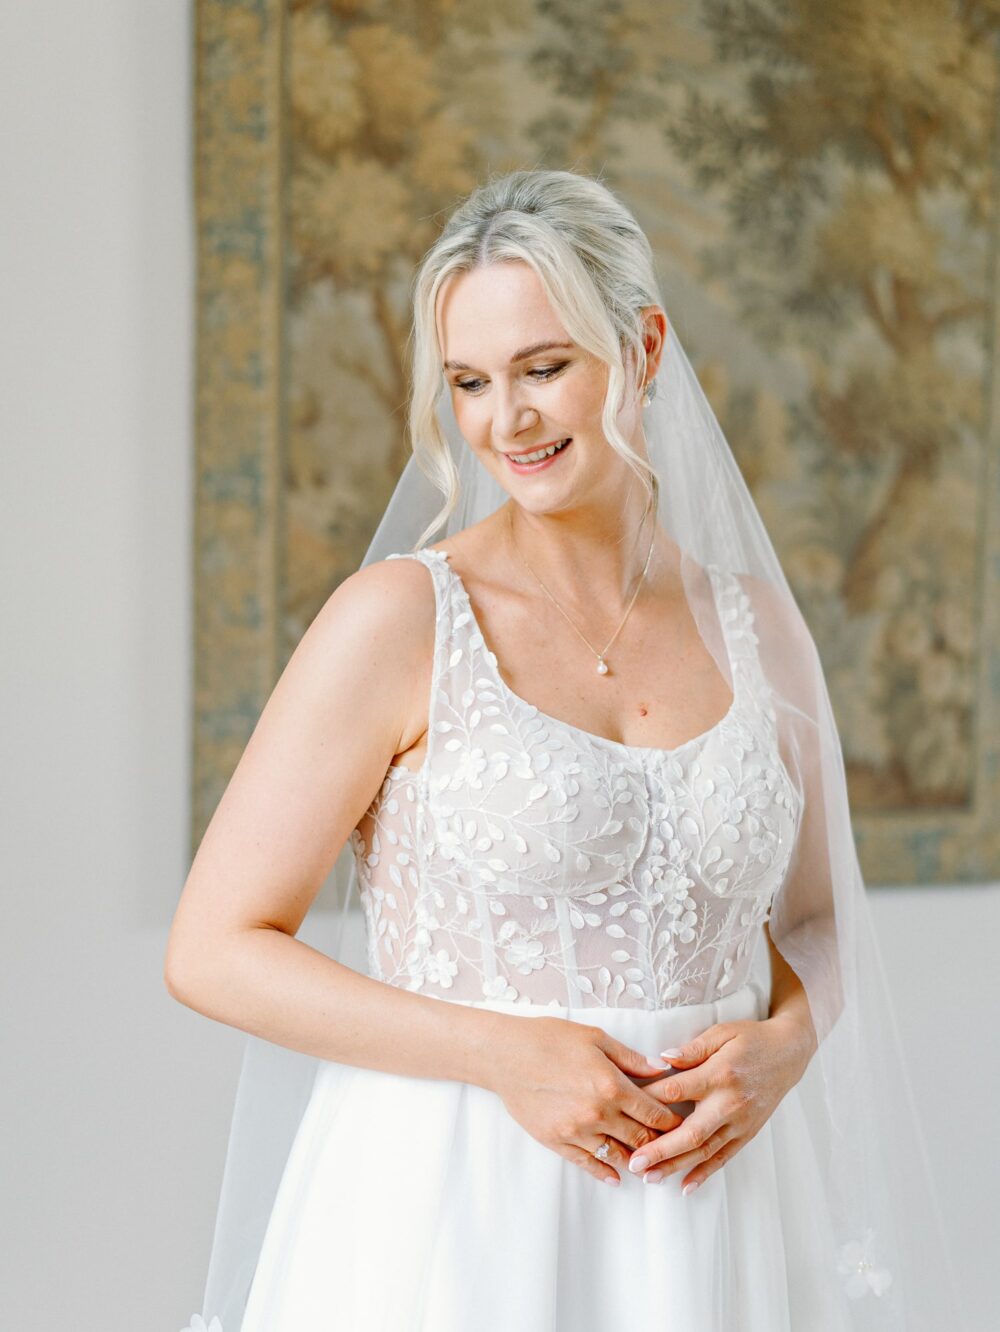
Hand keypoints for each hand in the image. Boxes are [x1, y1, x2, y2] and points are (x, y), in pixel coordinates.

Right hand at [485, 1015, 686, 1185]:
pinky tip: (617, 1177)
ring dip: (636, 1161)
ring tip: (648, 1163)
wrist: (506, 1054)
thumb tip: (661, 1070)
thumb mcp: (595, 1038)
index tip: (682, 1125)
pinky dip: (606, 1173)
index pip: (654, 1114)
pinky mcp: (557, 1142)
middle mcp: (598, 1114)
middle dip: (660, 1144)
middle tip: (671, 1147)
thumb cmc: (550, 1038)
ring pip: (618, 1156)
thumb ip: (630, 1058)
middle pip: (641, 1139)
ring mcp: (577, 1132)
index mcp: (612, 1086)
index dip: (672, 1122)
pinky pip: (588, 1164)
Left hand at [624, 1014, 813, 1193]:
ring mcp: (740, 1122)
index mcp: (719, 1074)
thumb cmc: (750, 1039)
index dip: (650, 1100)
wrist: (788, 1054)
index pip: (678, 1090)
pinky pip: (724, 1157)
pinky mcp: (747, 1133)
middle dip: (661, 1150)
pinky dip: (705, 1173)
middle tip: (635, 1163)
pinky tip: (686, 1186)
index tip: (626, 1108)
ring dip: (677, 1166)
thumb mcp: (721, 1033)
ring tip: (651, 1178)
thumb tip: (662, 1059)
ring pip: (705, 1151)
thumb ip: (692, 1048)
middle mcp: (730, 1103)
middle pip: (691, 1132)